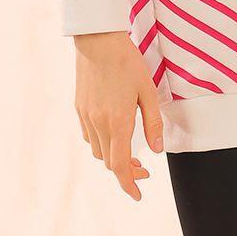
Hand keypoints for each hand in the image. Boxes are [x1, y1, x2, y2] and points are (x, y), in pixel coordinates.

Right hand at [73, 33, 164, 199]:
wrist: (98, 41)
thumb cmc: (127, 63)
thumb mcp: (148, 92)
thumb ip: (153, 123)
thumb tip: (156, 150)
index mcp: (118, 121)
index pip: (120, 165)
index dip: (129, 184)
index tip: (138, 194)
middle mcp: (98, 123)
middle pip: (109, 162)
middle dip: (126, 171)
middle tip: (144, 168)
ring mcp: (86, 116)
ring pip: (98, 150)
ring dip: (113, 157)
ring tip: (130, 152)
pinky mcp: (79, 108)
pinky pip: (89, 136)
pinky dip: (102, 143)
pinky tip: (114, 133)